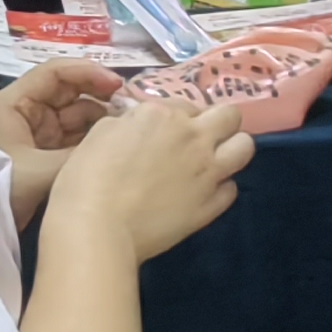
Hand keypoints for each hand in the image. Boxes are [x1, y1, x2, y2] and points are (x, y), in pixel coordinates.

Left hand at [0, 57, 128, 224]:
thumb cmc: (1, 188)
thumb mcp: (40, 170)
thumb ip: (79, 154)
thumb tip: (117, 141)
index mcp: (16, 103)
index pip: (55, 73)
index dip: (88, 72)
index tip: (118, 84)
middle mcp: (27, 112)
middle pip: (68, 91)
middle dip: (99, 94)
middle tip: (131, 105)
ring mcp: (36, 133)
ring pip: (75, 115)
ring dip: (100, 118)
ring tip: (128, 125)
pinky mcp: (44, 153)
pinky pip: (74, 137)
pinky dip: (93, 137)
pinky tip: (115, 141)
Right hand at [49, 98, 254, 261]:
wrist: (97, 227)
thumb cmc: (86, 178)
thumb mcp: (100, 134)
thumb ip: (129, 124)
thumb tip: (139, 126)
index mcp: (163, 114)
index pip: (185, 104)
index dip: (176, 117)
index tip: (163, 132)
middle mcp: (194, 136)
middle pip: (230, 116)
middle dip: (218, 123)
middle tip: (199, 138)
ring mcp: (208, 172)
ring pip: (245, 147)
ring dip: (232, 149)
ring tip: (213, 161)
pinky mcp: (211, 205)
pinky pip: (231, 189)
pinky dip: (220, 188)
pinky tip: (201, 193)